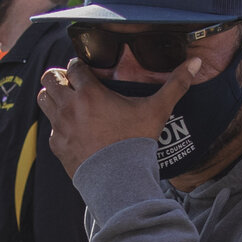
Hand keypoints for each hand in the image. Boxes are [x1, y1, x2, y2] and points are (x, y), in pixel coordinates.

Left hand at [36, 55, 204, 176]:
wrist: (119, 179)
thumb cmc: (137, 142)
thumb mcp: (157, 110)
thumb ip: (176, 84)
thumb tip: (197, 62)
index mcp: (90, 93)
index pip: (73, 66)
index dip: (78, 66)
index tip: (86, 71)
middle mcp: (70, 107)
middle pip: (50, 78)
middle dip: (60, 78)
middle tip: (72, 84)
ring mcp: (61, 127)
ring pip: (44, 100)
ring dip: (53, 97)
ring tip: (68, 102)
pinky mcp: (57, 146)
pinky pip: (50, 128)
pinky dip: (58, 126)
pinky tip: (73, 130)